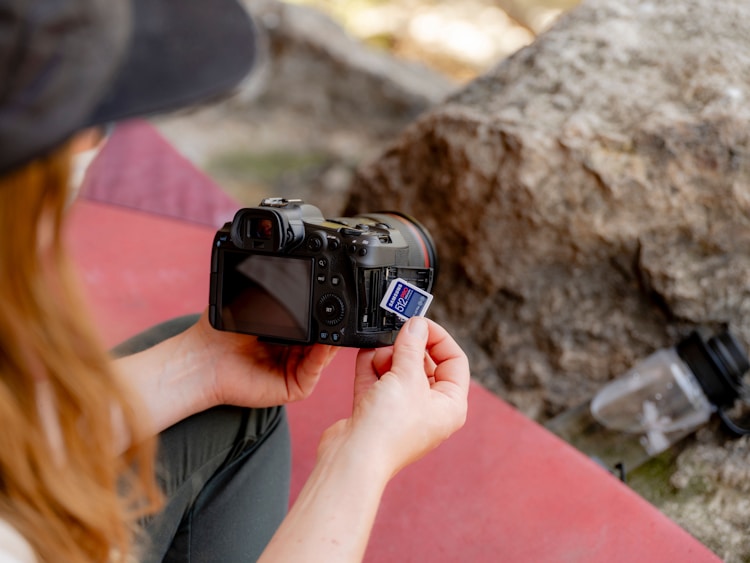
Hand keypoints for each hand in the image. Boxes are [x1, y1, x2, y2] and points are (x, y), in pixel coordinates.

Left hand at [182, 310, 337, 407]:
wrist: (202, 360)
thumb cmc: (222, 333)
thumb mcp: (253, 304)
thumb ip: (277, 295)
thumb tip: (299, 277)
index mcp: (285, 333)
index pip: (312, 323)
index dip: (323, 311)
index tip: (332, 295)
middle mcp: (292, 352)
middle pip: (323, 339)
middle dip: (332, 324)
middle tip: (340, 308)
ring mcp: (294, 370)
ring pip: (323, 355)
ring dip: (332, 339)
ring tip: (338, 322)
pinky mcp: (293, 388)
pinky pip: (313, 371)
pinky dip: (322, 357)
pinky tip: (325, 342)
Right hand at [320, 317, 469, 477]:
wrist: (352, 458)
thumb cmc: (388, 430)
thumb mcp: (407, 377)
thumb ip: (412, 346)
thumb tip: (416, 326)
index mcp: (450, 406)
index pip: (455, 362)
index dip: (439, 338)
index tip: (420, 323)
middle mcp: (429, 410)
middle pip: (424, 365)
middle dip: (407, 349)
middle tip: (395, 335)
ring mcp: (402, 411)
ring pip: (399, 371)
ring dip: (387, 358)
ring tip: (378, 354)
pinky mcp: (377, 412)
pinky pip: (378, 381)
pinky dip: (372, 367)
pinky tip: (366, 355)